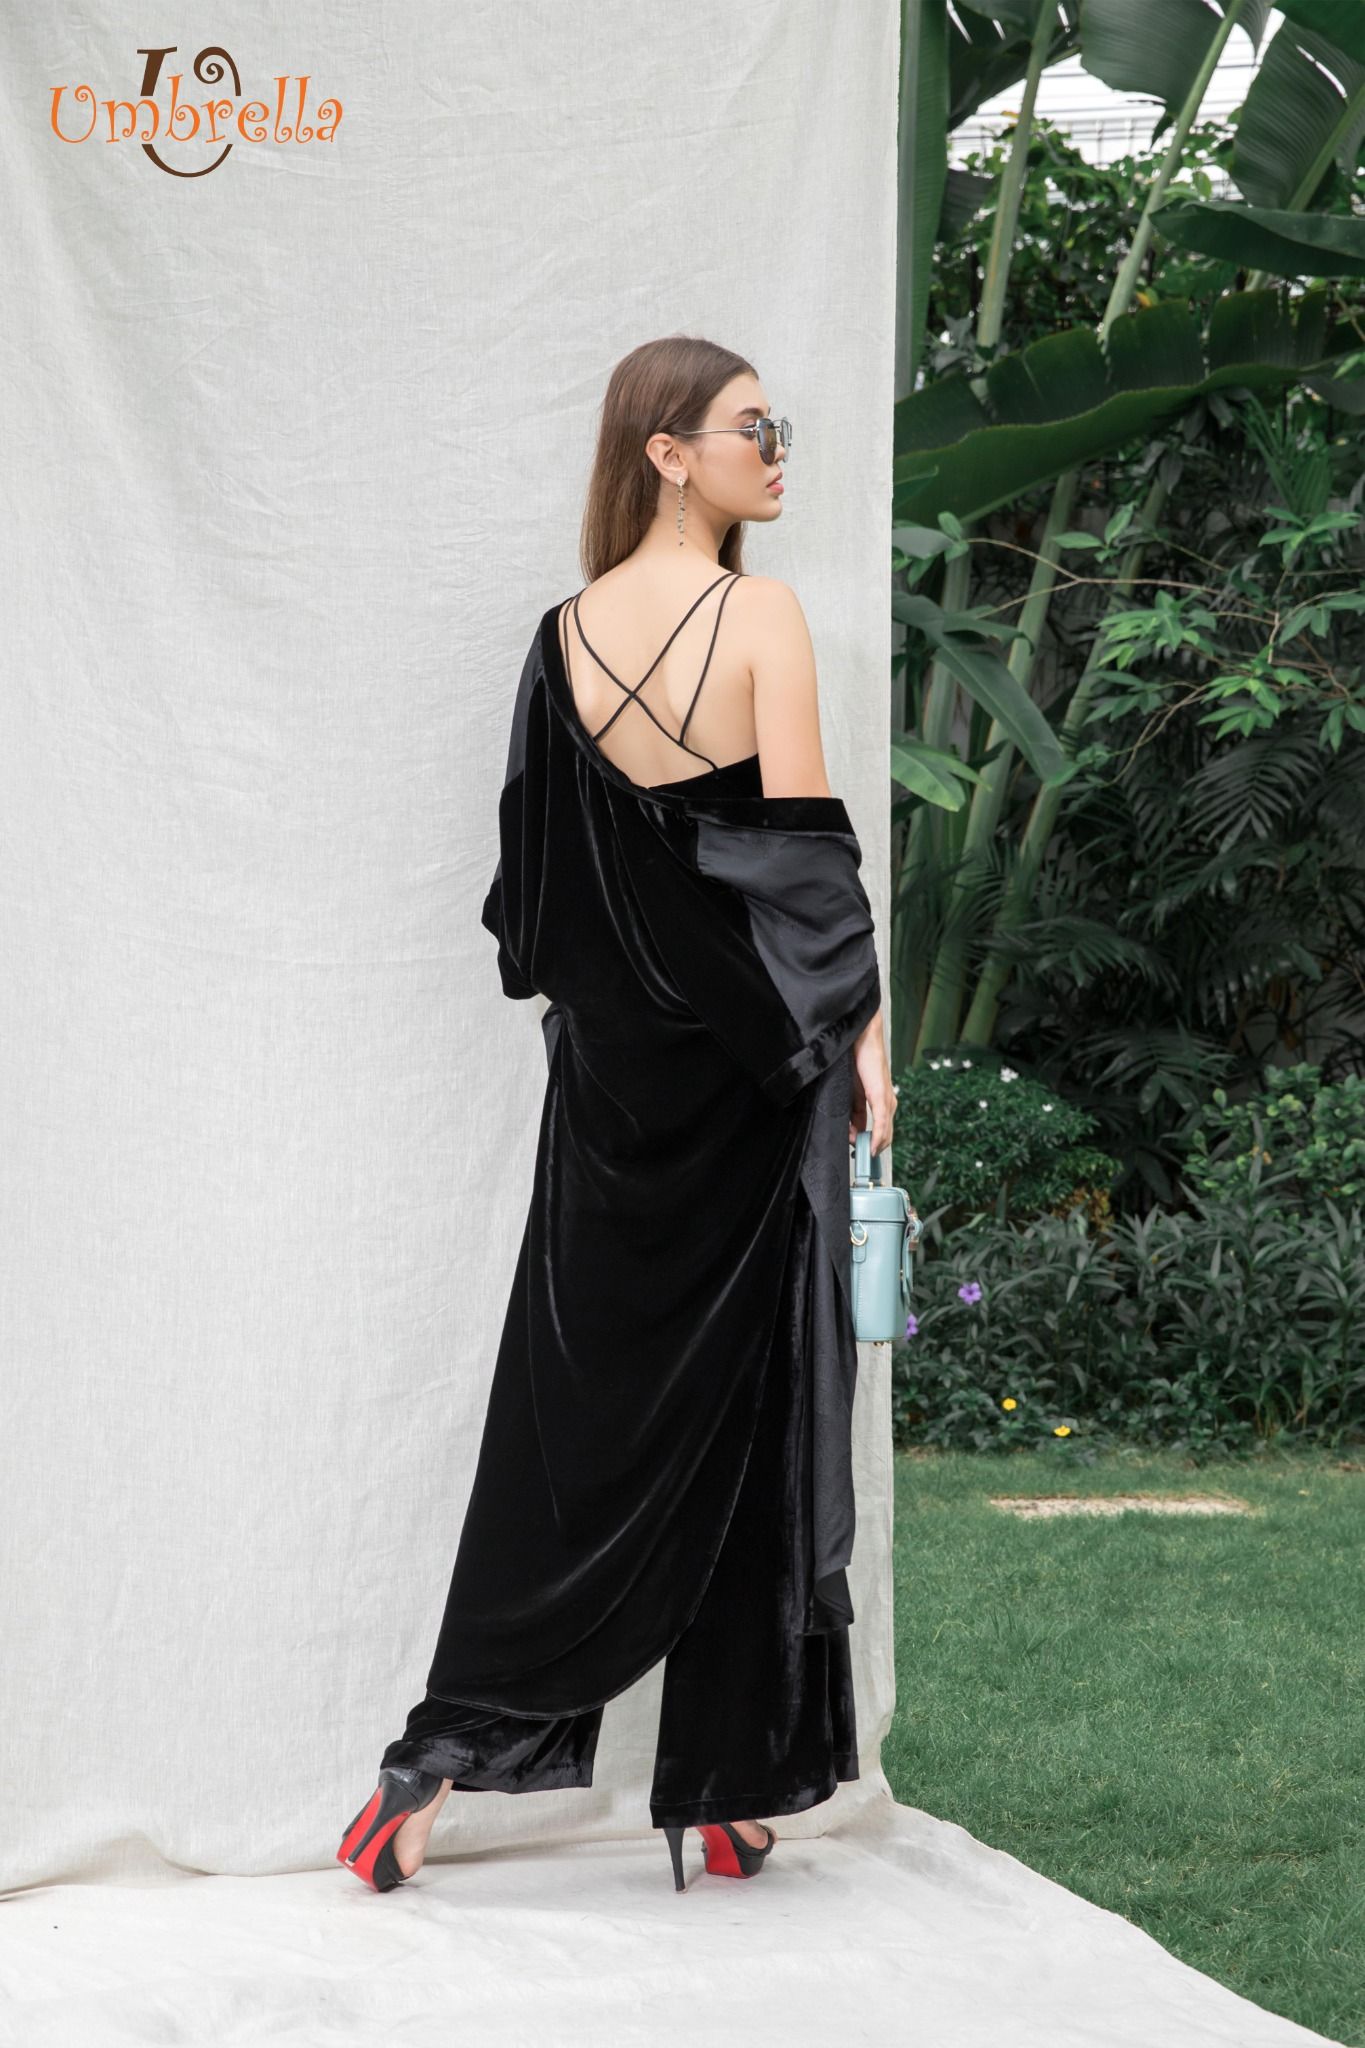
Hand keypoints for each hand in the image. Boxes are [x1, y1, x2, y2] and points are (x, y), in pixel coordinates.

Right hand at [849, 1008, 895, 1155]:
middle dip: (871, 1149)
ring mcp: (886, 1099)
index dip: (869, 1144)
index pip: (878, 1130)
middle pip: (885, 1135)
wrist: (860, 1035)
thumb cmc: (855, 1058)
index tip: (858, 1154)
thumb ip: (853, 1110)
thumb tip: (849, 1130)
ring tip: (861, 1156)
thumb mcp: (851, 1089)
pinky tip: (871, 1147)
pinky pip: (881, 1122)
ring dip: (874, 1146)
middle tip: (858, 1159)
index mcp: (879, 1100)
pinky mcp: (881, 1095)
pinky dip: (877, 1137)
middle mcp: (887, 1101)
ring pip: (885, 1132)